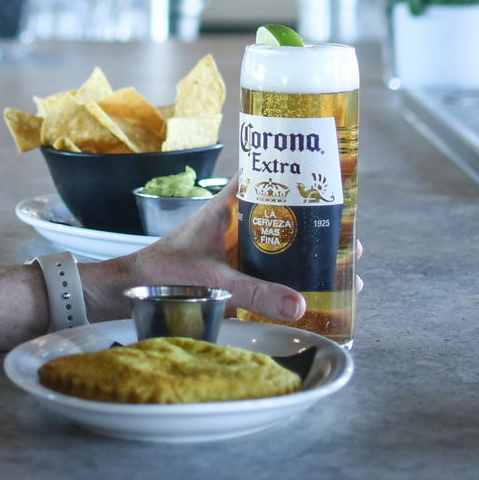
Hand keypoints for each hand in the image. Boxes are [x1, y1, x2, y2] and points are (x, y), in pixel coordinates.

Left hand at [84, 175, 362, 322]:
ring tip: (341, 266)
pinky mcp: (229, 269)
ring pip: (278, 240)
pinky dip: (289, 274)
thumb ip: (255, 293)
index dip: (299, 174)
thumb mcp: (214, 281)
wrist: (127, 292)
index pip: (266, 175)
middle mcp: (233, 221)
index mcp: (226, 206)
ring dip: (306, 251)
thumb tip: (302, 305)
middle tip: (351, 239)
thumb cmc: (161, 274)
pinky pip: (267, 267)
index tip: (333, 180)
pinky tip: (312, 291)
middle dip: (317, 225)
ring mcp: (232, 246)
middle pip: (283, 213)